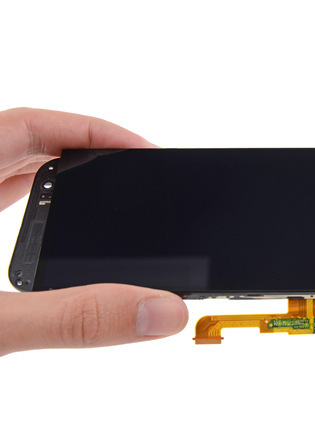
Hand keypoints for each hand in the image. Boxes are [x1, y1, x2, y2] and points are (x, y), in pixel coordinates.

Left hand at [0, 108, 187, 356]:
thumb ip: (72, 320)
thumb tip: (159, 310)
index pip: (30, 126)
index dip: (92, 129)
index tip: (143, 152)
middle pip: (29, 143)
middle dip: (89, 153)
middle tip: (138, 178)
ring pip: (13, 170)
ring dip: (64, 175)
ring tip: (111, 197)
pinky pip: (1, 199)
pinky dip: (39, 206)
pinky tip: (62, 234)